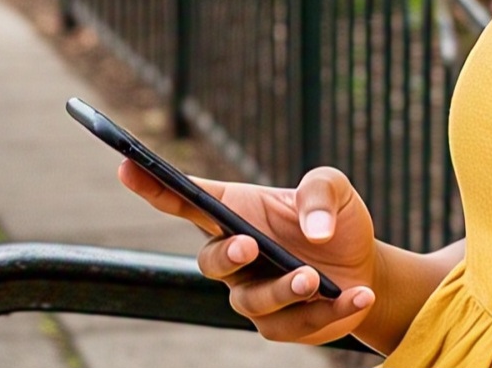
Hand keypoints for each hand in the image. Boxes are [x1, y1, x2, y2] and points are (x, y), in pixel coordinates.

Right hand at [119, 162, 377, 345]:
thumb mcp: (334, 188)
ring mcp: (254, 295)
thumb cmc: (335, 220)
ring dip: (283, 288)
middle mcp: (236, 257)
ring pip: (253, 301)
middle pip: (209, 262)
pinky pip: (298, 325)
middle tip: (249, 245)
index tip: (126, 166)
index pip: (186, 200)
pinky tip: (359, 294)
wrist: (365, 265)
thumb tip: (314, 232)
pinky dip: (332, 310)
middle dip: (225, 255)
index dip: (153, 186)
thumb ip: (321, 191)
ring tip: (313, 276)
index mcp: (237, 213)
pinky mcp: (283, 326)